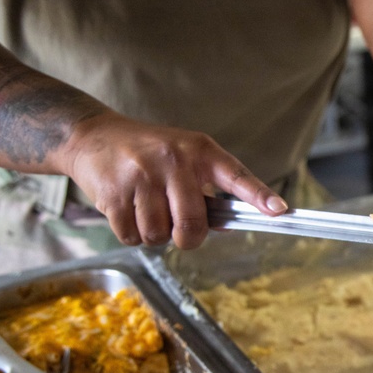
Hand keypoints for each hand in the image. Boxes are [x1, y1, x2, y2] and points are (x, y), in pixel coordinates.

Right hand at [65, 112, 286, 248]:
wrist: (92, 135)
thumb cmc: (149, 151)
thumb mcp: (184, 157)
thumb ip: (208, 189)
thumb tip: (228, 225)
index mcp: (200, 152)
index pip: (236, 176)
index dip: (259, 196)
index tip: (279, 211)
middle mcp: (174, 161)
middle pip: (192, 226)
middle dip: (187, 237)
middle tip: (178, 227)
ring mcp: (142, 175)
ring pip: (159, 235)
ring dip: (154, 234)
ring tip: (147, 210)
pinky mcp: (114, 192)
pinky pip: (132, 236)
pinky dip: (131, 234)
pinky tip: (128, 211)